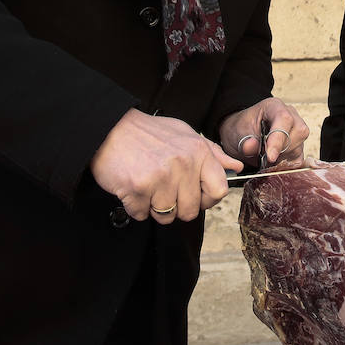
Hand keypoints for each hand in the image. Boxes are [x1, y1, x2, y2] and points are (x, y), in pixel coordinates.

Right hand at [90, 109, 243, 223]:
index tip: (195, 196)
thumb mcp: (185, 134)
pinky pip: (142, 215)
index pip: (219, 190)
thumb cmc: (147, 133)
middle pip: (191, 210)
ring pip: (166, 216)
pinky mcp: (137, 188)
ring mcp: (160, 177)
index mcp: (198, 151)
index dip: (207, 199)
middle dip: (177, 206)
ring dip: (155, 207)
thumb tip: (236, 167)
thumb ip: (212, 152)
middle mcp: (183, 164)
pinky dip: (135, 206)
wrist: (108, 128)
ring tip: (147, 185)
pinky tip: (132, 187)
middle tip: (163, 189)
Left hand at [219, 97, 309, 167]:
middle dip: (282, 150)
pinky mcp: (299, 147)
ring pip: (300, 147)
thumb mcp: (236, 134)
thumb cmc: (241, 130)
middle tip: (265, 159)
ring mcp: (297, 131)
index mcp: (274, 107)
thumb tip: (251, 146)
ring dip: (283, 159)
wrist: (242, 136)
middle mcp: (291, 116)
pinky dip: (287, 166)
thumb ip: (244, 141)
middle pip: (298, 132)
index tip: (270, 157)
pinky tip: (274, 165)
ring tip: (266, 161)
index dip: (279, 138)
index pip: (284, 119)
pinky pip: (300, 160)